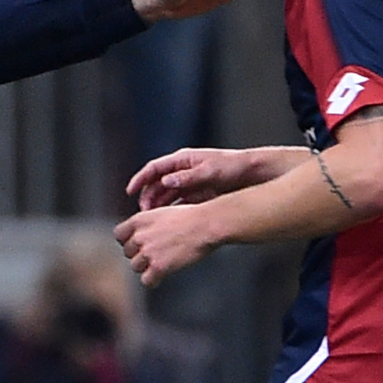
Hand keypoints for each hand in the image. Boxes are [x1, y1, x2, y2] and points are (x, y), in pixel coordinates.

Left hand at [114, 204, 212, 287]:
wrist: (205, 225)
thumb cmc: (191, 217)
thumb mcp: (163, 212)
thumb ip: (148, 224)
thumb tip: (143, 234)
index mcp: (139, 220)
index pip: (119, 235)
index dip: (128, 240)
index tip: (136, 244)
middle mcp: (139, 236)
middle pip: (127, 252)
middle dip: (138, 254)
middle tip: (153, 254)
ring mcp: (148, 252)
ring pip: (135, 267)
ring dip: (146, 267)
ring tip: (160, 263)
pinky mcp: (159, 267)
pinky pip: (146, 281)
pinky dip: (153, 281)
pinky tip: (160, 277)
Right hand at [128, 147, 253, 210]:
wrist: (252, 175)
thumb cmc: (232, 167)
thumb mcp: (209, 171)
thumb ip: (187, 177)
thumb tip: (166, 182)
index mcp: (182, 160)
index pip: (154, 168)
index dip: (140, 179)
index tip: (130, 191)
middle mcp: (183, 171)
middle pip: (157, 184)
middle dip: (147, 197)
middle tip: (143, 212)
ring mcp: (189, 183)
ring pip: (166, 195)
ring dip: (158, 206)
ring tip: (152, 220)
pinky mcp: (197, 195)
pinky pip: (178, 203)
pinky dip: (171, 211)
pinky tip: (168, 222)